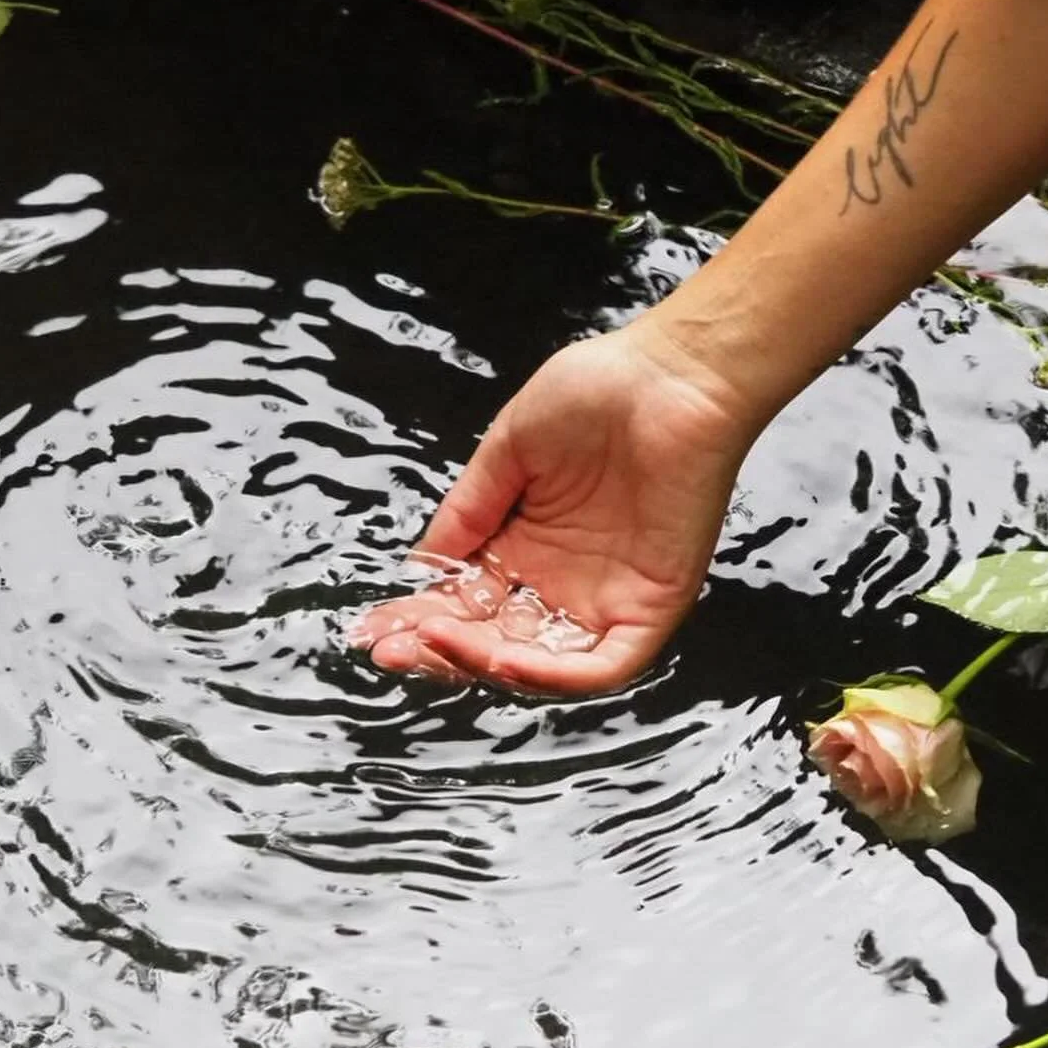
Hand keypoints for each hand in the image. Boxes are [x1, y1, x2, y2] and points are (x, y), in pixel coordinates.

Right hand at [348, 327, 752, 694]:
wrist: (675, 374)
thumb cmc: (601, 392)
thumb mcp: (509, 451)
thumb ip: (467, 511)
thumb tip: (420, 566)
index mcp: (526, 546)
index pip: (463, 603)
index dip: (417, 619)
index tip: (371, 629)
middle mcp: (562, 582)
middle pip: (491, 642)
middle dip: (438, 651)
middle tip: (393, 648)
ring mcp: (606, 600)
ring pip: (538, 664)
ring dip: (483, 663)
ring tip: (438, 643)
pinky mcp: (650, 609)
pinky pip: (600, 665)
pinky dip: (554, 674)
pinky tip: (506, 660)